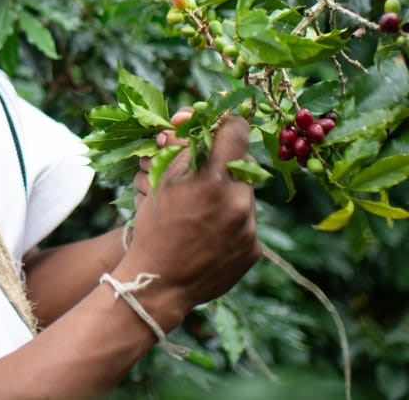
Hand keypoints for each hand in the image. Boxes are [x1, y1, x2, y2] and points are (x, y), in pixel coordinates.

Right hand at [122, 113, 261, 321]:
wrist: (159, 285)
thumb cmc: (153, 229)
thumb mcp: (160, 182)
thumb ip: (183, 150)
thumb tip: (196, 124)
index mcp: (212, 180)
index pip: (236, 131)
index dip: (228, 123)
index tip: (221, 125)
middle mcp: (239, 202)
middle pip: (243, 165)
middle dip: (224, 165)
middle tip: (202, 174)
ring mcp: (250, 229)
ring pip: (245, 196)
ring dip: (227, 195)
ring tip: (201, 211)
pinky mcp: (254, 251)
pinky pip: (247, 225)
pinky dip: (231, 223)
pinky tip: (208, 234)